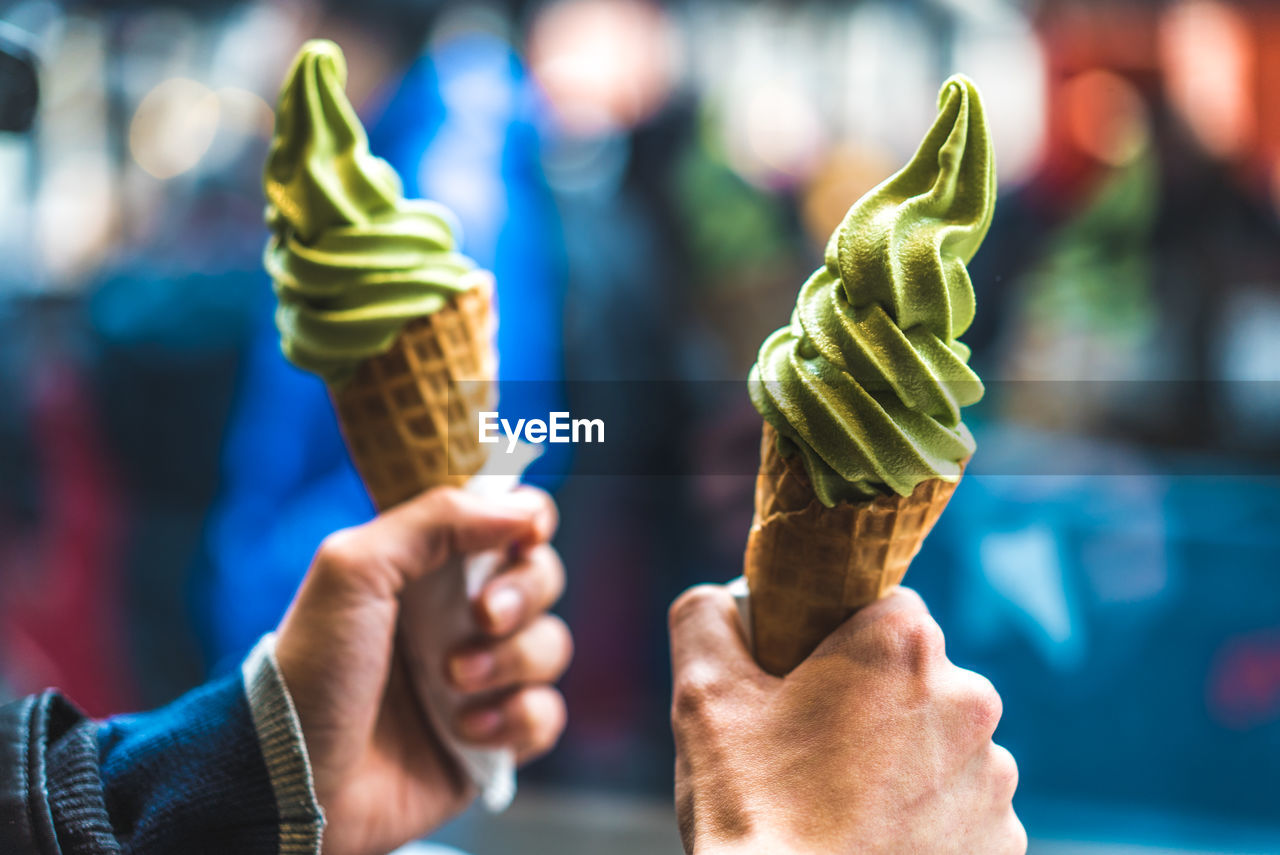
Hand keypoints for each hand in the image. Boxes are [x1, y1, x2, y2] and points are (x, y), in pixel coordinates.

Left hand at [275, 487, 571, 854]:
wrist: (295, 781)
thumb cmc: (311, 672)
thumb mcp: (353, 570)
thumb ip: (436, 520)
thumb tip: (522, 508)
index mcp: (429, 568)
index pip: (507, 520)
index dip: (528, 519)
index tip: (527, 532)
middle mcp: (460, 616)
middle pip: (542, 577)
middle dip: (521, 595)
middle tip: (480, 616)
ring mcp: (482, 677)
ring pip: (551, 645)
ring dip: (510, 660)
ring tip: (452, 682)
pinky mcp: (494, 737)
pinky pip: (545, 714)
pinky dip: (516, 719)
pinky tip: (465, 730)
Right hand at [668, 585, 1023, 854]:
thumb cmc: (755, 810)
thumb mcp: (703, 697)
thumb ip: (706, 620)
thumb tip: (719, 600)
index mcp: (903, 646)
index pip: (882, 607)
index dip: (838, 640)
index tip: (805, 681)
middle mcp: (968, 699)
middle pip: (915, 676)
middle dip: (872, 702)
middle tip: (813, 750)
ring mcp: (993, 777)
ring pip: (940, 744)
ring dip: (903, 762)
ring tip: (841, 806)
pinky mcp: (1002, 842)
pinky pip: (962, 809)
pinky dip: (927, 820)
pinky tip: (875, 841)